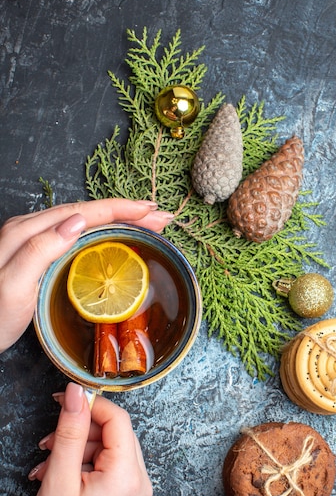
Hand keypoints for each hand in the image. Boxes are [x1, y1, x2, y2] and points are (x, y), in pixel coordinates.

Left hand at [0, 198, 173, 351]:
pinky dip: (103, 232)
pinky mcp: (38, 254)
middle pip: (87, 213)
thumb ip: (41, 250)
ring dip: (118, 219)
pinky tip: (114, 237)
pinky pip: (77, 234)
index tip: (151, 212)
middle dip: (127, 212)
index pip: (83, 213)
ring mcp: (35, 241)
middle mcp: (32, 230)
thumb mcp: (14, 286)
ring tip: (147, 223)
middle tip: (161, 219)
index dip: (120, 209)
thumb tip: (78, 221)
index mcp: (28, 232)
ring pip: (84, 221)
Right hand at [14, 383, 151, 495]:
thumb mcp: (59, 478)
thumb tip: (77, 393)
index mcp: (129, 477)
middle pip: (115, 434)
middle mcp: (141, 483)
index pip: (118, 420)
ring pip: (109, 449)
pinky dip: (84, 464)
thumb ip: (70, 430)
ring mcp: (136, 493)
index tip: (66, 400)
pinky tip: (60, 475)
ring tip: (48, 465)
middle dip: (80, 431)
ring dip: (77, 449)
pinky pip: (110, 466)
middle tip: (51, 440)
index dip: (92, 405)